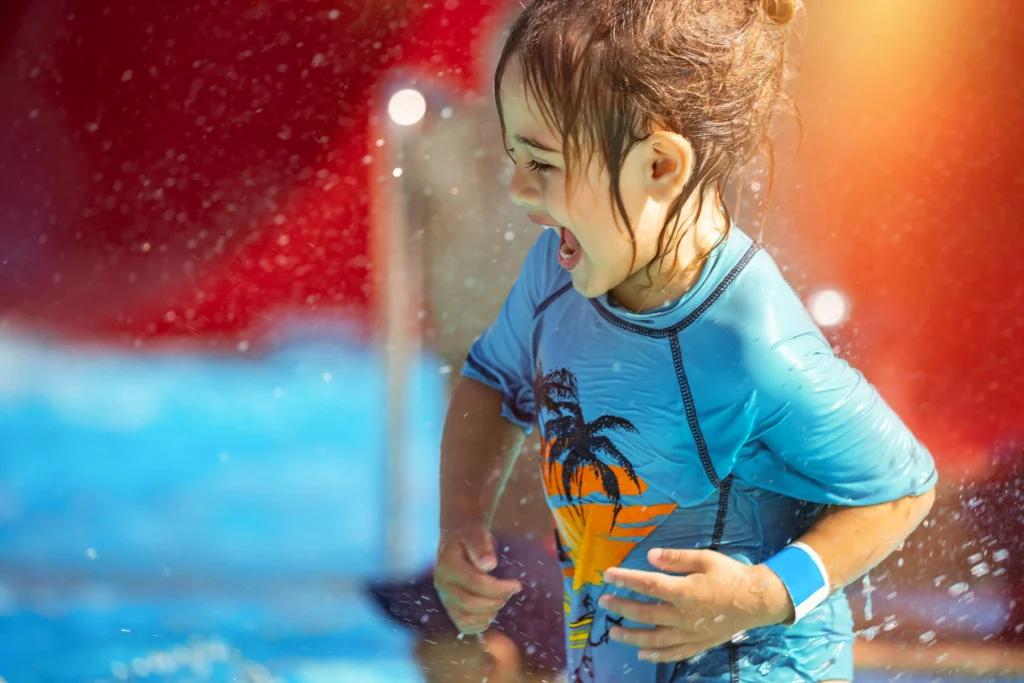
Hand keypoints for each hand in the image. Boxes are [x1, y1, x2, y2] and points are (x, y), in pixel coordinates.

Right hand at [433, 524, 522, 633]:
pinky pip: (463, 625)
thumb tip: (489, 564)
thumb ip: (481, 547)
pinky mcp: (450, 607)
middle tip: (511, 591)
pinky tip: (492, 611)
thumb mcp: (476, 534)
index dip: (498, 587)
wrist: (457, 542)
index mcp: (448, 564)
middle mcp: (442, 583)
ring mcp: (444, 597)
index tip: (517, 585)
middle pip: (469, 603)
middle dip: (496, 601)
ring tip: (501, 599)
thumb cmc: (470, 537)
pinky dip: (481, 624)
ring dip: (489, 613)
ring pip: (465, 618)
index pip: (474, 583)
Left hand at [600, 548, 792, 661]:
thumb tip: (650, 556)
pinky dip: (657, 655)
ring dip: (632, 636)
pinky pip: (674, 653)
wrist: (757, 600)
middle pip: (645, 613)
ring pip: (655, 638)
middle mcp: (684, 615)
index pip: (647, 585)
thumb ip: (676, 558)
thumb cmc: (730, 575)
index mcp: (685, 591)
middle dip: (621, 608)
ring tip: (614, 632)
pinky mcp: (698, 644)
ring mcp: (690, 633)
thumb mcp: (705, 558)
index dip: (625, 580)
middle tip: (604, 602)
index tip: (608, 575)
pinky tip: (643, 653)